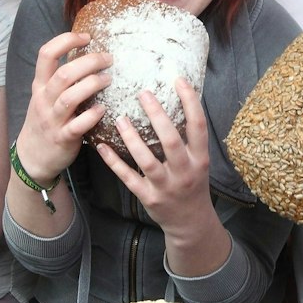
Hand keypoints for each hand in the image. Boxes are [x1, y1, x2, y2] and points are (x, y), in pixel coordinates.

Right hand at [14, 31, 109, 182]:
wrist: (32, 156)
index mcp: (40, 85)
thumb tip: (87, 55)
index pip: (46, 54)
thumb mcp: (45, 96)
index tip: (87, 37)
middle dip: (89, 62)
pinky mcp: (63, 138)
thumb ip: (60, 78)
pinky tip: (103, 109)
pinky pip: (78, 125)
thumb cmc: (45, 120)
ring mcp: (52, 119)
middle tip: (107, 59)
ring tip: (108, 79)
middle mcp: (44, 99)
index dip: (66, 40)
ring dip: (92, 85)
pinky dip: (92, 115)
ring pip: (70, 97)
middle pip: (64, 74)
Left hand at [95, 80, 213, 230]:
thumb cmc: (193, 184)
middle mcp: (185, 172)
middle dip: (157, 115)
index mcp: (200, 159)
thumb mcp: (200, 162)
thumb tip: (180, 101)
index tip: (178, 80)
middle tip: (143, 94)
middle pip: (171, 140)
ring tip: (120, 118)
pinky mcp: (148, 197)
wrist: (191, 222)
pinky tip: (102, 146)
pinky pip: (128, 177)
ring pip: (147, 159)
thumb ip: (190, 138)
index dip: (190, 102)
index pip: (198, 126)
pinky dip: (114, 162)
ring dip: (132, 138)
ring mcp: (165, 186)